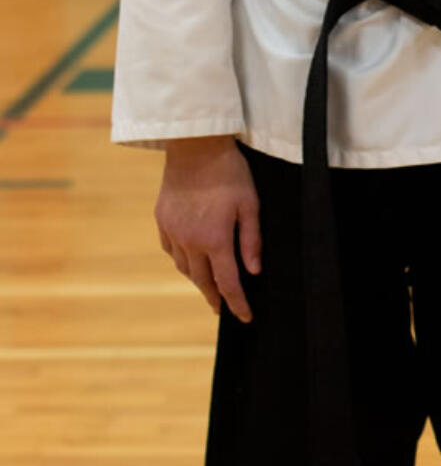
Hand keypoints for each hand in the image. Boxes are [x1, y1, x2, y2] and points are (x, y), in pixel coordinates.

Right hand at [155, 136, 261, 319]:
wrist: (194, 146)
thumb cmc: (229, 172)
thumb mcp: (250, 204)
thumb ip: (252, 240)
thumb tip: (254, 271)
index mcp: (214, 240)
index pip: (227, 283)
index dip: (237, 303)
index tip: (245, 318)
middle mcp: (190, 242)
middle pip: (202, 280)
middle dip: (215, 297)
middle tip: (223, 307)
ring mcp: (173, 231)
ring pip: (184, 268)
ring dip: (198, 279)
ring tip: (209, 284)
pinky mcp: (162, 219)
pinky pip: (171, 250)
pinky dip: (182, 260)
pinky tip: (189, 259)